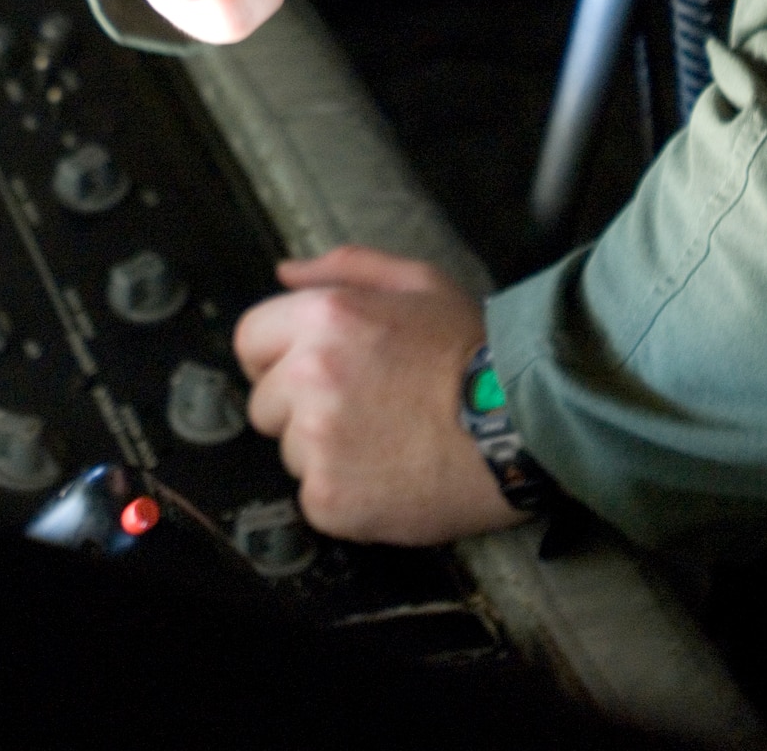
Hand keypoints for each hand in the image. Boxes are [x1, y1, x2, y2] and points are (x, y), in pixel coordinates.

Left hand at [234, 246, 520, 544]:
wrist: (517, 427)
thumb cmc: (471, 350)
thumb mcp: (418, 282)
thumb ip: (345, 267)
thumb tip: (285, 272)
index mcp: (324, 318)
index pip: (249, 340)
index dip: (275, 355)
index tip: (305, 370)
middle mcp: (309, 376)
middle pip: (265, 402)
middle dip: (300, 405)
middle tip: (362, 405)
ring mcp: (316, 442)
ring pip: (291, 451)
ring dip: (324, 450)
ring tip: (384, 439)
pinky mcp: (329, 498)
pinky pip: (314, 497)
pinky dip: (344, 492)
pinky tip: (388, 474)